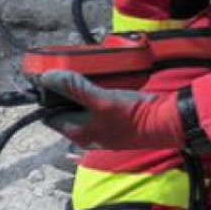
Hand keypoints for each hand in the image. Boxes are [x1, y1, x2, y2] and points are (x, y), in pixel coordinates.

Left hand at [39, 70, 184, 150]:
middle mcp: (85, 135)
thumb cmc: (130, 114)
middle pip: (64, 112)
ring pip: (81, 110)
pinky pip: (95, 110)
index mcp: (76, 132)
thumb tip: (47, 78)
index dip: (47, 98)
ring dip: (81, 94)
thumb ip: (72, 87)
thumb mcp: (98, 98)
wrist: (163, 123)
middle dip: (65, 94)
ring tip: (86, 77)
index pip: (48, 116)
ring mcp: (99, 131)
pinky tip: (101, 86)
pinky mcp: (112, 125)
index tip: (51, 79)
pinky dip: (95, 98)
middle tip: (70, 74)